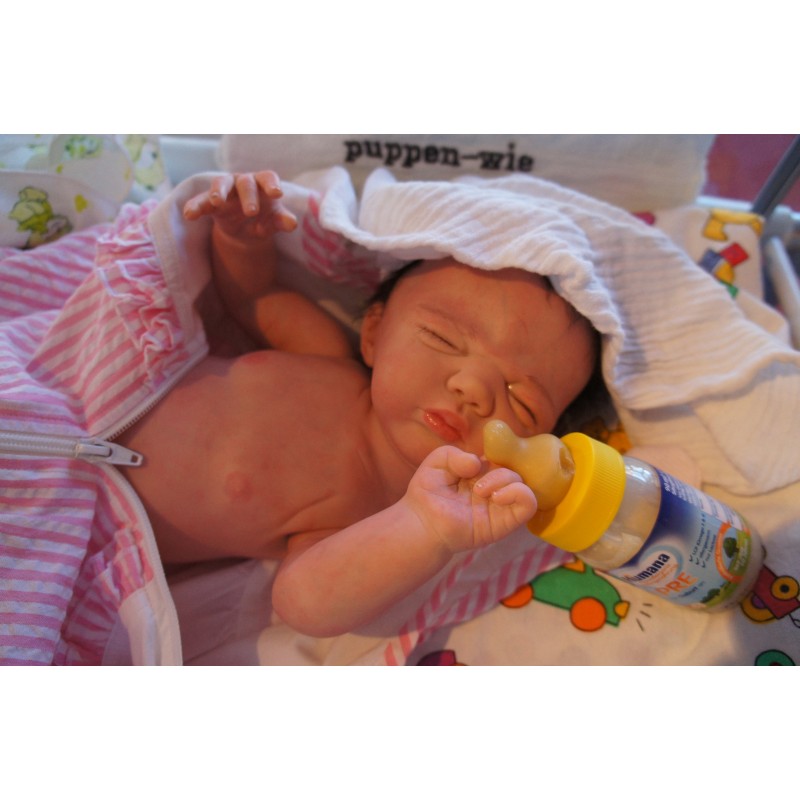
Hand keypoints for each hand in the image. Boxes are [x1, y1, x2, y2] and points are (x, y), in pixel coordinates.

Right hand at [183, 171, 296, 240]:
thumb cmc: (264, 219)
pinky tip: (189, 214)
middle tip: (252, 212)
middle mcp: (243, 182)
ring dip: (218, 191)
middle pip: (245, 182)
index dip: (271, 184)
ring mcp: (226, 190)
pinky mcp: (210, 202)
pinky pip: (201, 201)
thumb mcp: (273, 222)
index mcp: (262, 185)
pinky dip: (195, 206)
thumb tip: (292, 223)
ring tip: (217, 202)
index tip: (277, 194)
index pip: (267, 178)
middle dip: (248, 196)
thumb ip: (281, 221)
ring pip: (220, 183)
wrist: (247, 231)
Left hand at [405, 446, 537, 552]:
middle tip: (475, 486)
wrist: (422, 522)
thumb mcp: (437, 462)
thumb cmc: (428, 493)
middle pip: (513, 469)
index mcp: (482, 472)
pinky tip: (497, 498)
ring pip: (524, 483)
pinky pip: (529, 504)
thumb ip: (454, 454)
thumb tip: (477, 463)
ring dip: (505, 481)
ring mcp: (501, 504)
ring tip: (481, 492)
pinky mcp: (505, 522)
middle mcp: (494, 487)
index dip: (496, 453)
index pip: (502, 455)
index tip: (476, 462)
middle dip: (496, 472)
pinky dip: (519, 494)